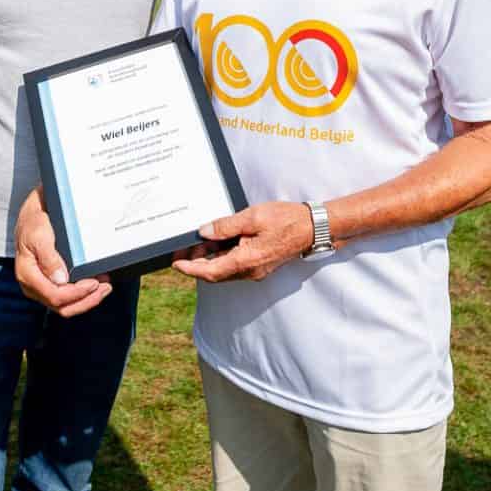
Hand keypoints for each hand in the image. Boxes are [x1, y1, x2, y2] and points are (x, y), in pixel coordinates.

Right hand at [14, 186, 111, 315]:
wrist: (32, 214)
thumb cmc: (34, 222)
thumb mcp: (39, 234)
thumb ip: (49, 258)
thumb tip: (60, 280)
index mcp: (28, 276)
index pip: (54, 295)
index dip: (77, 294)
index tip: (94, 283)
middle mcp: (33, 286)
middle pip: (62, 307)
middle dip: (87, 300)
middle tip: (105, 288)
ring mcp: (42, 287)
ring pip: (67, 305)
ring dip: (88, 299)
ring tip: (105, 287)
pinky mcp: (50, 284)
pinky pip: (68, 297)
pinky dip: (84, 294)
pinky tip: (96, 284)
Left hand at [173, 202, 314, 282]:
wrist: (313, 228)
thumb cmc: (286, 220)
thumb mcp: (252, 217)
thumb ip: (226, 226)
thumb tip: (204, 232)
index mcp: (246, 261)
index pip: (211, 272)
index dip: (191, 269)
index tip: (176, 264)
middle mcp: (250, 271)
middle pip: (216, 273)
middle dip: (197, 263)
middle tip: (182, 251)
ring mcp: (256, 270)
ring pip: (225, 270)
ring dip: (210, 260)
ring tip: (198, 243)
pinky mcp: (260, 265)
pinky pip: (235, 265)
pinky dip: (222, 257)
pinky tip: (218, 243)